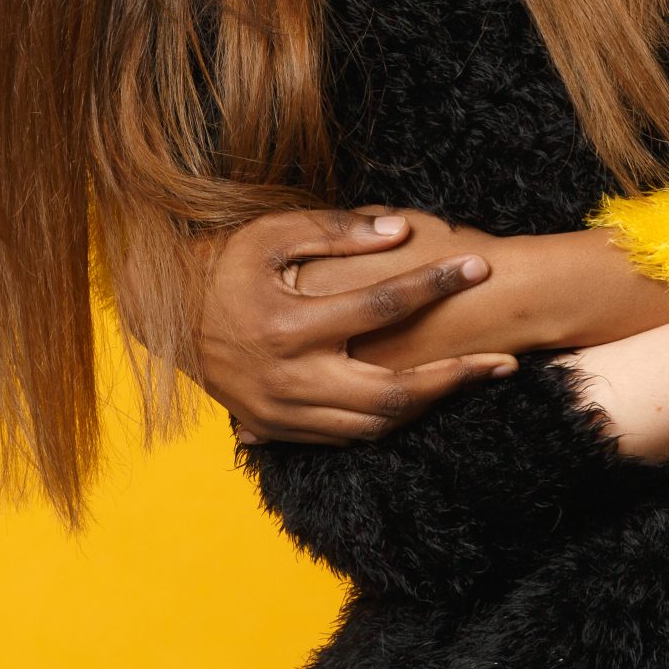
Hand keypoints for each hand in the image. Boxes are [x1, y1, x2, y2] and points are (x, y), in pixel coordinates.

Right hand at [198, 207, 518, 447]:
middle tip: (504, 360)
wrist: (164, 314)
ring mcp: (282, 413)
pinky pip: (347, 437)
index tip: (480, 266)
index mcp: (289, 326)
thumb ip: (335, 232)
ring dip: (429, 405)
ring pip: (374, 425)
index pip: (382, 306)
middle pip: (392, 393)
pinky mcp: (276, 431)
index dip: (437, 284)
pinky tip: (423, 398)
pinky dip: (389, 421)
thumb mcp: (270, 233)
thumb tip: (399, 232)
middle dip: (455, 378)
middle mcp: (289, 379)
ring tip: (474, 378)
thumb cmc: (224, 263)